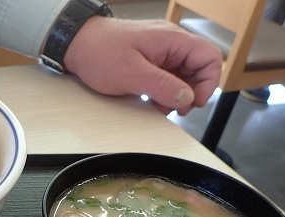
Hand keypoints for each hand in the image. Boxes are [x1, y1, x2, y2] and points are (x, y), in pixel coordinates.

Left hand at [63, 17, 222, 114]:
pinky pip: (165, 78)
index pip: (209, 57)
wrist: (75, 45)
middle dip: (189, 92)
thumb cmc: (99, 52)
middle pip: (197, 69)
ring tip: (158, 106)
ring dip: (174, 95)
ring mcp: (159, 52)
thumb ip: (162, 86)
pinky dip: (162, 92)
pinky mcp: (148, 61)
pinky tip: (150, 101)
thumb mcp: (132, 74)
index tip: (194, 102)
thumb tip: (187, 98)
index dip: (208, 83)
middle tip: (173, 109)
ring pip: (181, 76)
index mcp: (172, 40)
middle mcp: (169, 43)